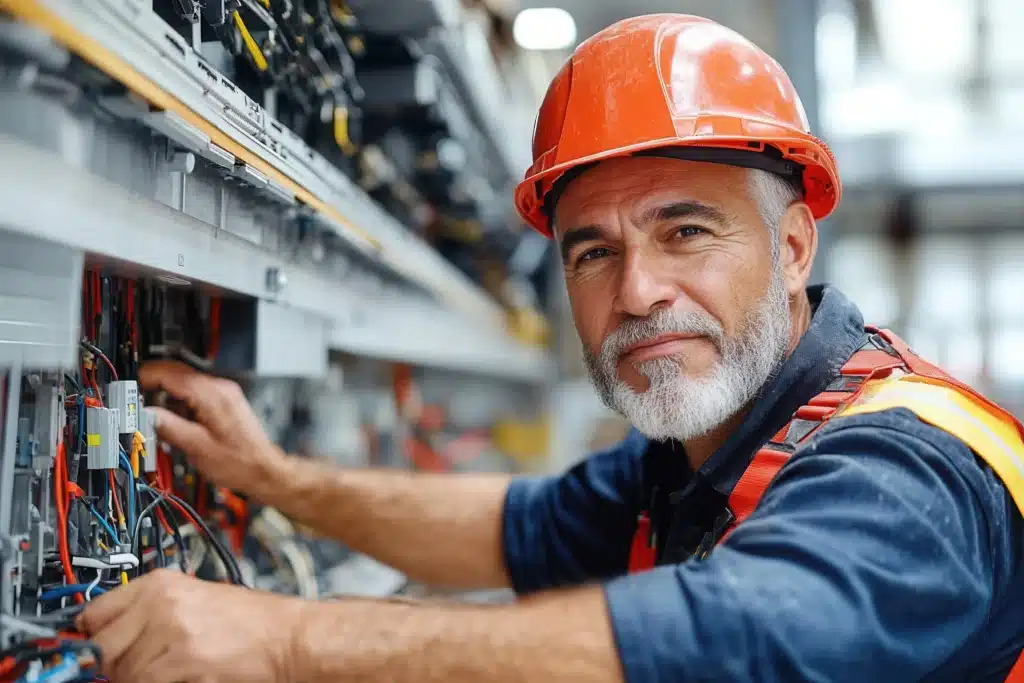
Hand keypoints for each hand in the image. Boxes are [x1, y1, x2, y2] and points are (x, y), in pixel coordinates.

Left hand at [78, 569, 304, 682]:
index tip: (96, 650)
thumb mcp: (197, 600)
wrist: (291, 638)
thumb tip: (113, 636)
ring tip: (168, 674)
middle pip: (103, 647)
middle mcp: (162, 603)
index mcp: (162, 583)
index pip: (94, 613)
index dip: (95, 636)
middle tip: (139, 670)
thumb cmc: (255, 622)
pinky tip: (183, 679)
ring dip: (137, 680)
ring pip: (122, 672)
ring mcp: (171, 633)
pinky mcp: (183, 662)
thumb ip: (153, 613)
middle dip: (114, 666)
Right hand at [140, 360, 288, 497]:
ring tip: (157, 421)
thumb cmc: (238, 462)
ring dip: (166, 398)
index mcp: (211, 394)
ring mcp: (223, 393)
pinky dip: (180, 404)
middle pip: (176, 373)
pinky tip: (176, 424)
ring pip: (184, 384)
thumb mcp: (196, 447)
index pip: (169, 372)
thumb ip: (167, 427)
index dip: (144, 379)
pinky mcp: (224, 402)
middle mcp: (219, 388)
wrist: (263, 470)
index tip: (128, 390)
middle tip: (136, 406)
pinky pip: (195, 394)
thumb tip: (143, 415)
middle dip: (153, 387)